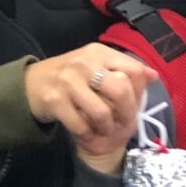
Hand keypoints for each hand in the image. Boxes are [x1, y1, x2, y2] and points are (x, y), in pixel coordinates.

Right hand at [24, 44, 156, 173]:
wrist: (32, 83)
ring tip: (105, 129)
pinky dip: (88, 134)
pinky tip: (87, 132)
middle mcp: (84, 63)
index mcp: (99, 52)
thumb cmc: (71, 75)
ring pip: (102, 112)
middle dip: (127, 112)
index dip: (140, 91)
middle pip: (122, 90)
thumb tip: (153, 76)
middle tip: (124, 123)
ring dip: (107, 127)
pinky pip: (81, 125)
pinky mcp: (55, 101)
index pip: (133, 70)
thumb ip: (124, 69)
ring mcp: (67, 82)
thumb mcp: (96, 64)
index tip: (136, 104)